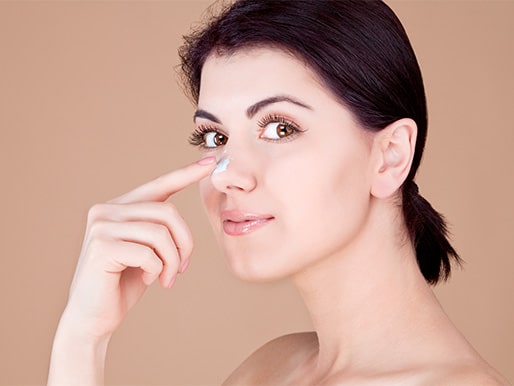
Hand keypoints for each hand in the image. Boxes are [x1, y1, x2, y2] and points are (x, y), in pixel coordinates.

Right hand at [60, 156, 215, 339]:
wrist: (93, 318)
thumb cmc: (124, 284)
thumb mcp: (147, 251)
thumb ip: (158, 229)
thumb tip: (180, 218)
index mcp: (120, 207)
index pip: (158, 186)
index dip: (186, 174)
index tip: (211, 162)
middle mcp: (106, 209)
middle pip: (168, 213)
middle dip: (185, 243)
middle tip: (182, 268)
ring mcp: (101, 226)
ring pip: (161, 233)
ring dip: (173, 261)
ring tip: (167, 278)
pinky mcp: (101, 246)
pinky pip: (148, 253)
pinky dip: (157, 270)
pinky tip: (147, 280)